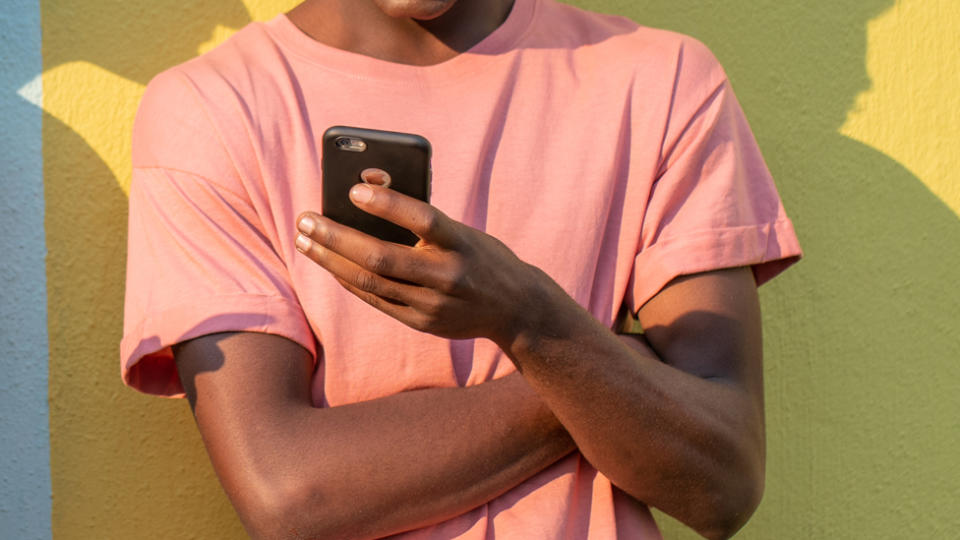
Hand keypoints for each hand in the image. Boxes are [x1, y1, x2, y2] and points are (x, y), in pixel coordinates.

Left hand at [295, 181, 555, 346]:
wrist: (517, 310)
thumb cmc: (482, 257)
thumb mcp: (463, 231)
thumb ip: (421, 214)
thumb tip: (367, 186)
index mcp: (462, 243)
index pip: (423, 219)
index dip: (388, 203)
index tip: (353, 189)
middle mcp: (448, 276)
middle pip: (382, 257)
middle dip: (336, 238)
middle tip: (305, 220)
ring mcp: (433, 305)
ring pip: (370, 282)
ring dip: (332, 260)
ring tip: (306, 241)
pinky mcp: (423, 323)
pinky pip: (376, 300)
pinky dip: (350, 280)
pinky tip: (331, 264)